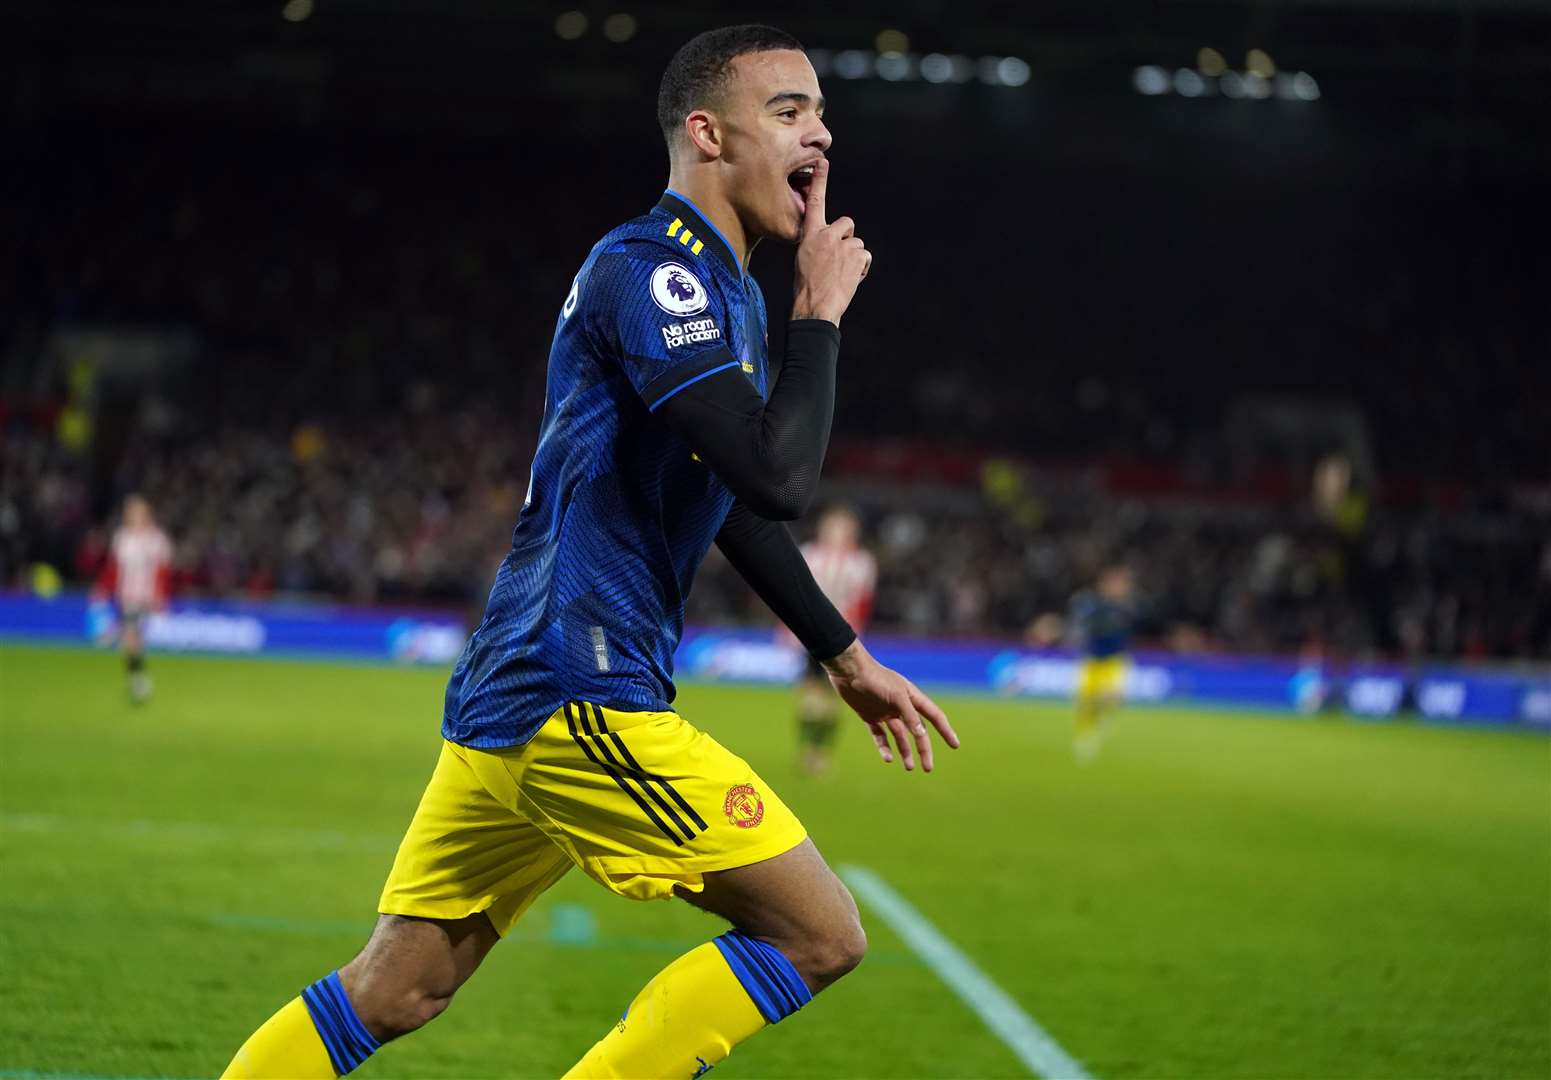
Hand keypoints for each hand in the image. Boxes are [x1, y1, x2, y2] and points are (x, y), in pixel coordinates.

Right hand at [791, 159, 871, 326]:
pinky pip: (865, 256)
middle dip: (847, 238)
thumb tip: (833, 242)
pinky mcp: (856, 256)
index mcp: (810, 234)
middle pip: (847, 224)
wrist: (814, 307)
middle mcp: (826, 235)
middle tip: (837, 259)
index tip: (823, 162)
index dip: (819, 181)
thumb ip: (817, 244)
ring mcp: (842, 245)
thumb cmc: (807, 287)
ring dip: (853, 257)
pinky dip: (861, 268)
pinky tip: (849, 278)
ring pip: (857, 244)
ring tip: (840, 274)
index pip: (815, 202)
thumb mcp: (804, 258)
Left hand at [821, 640, 958, 771]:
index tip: (955, 745)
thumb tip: (922, 735)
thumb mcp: (896, 696)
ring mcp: (885, 712)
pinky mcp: (870, 716)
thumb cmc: (875, 679)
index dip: (946, 731)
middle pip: (917, 732)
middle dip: (923, 750)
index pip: (934, 716)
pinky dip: (884, 747)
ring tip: (908, 768)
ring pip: (899, 737)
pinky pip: (880, 736)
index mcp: (912, 698)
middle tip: (927, 768)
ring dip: (905, 752)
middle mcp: (900, 706)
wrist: (848, 671)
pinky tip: (887, 758)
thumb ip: (909, 715)